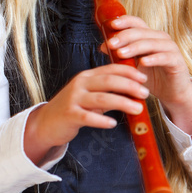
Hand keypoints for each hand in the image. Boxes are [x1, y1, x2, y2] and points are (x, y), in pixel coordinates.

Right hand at [24, 63, 148, 164]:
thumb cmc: (74, 107)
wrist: (47, 122)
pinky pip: (88, 117)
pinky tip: (113, 123)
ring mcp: (74, 99)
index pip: (111, 69)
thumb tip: (134, 91)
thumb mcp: (90, 95)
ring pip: (101, 98)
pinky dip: (101, 120)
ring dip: (122, 102)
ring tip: (138, 109)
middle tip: (145, 93)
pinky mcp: (69, 115)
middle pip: (108, 81)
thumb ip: (108, 91)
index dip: (129, 72)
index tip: (144, 78)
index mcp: (87, 76)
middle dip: (129, 86)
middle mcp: (80, 84)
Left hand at [101, 15, 191, 139]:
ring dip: (135, 47)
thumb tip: (102, 45)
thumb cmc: (151, 76)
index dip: (125, 21)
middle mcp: (160, 38)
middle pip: (141, 32)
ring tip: (121, 53)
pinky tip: (143, 62)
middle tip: (111, 44)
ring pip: (151, 43)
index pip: (136, 22)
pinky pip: (165, 57)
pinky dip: (153, 58)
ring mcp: (170, 48)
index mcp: (149, 36)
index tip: (111, 25)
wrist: (172, 92)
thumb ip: (120, 53)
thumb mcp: (132, 64)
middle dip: (124, 37)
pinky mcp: (177, 61)